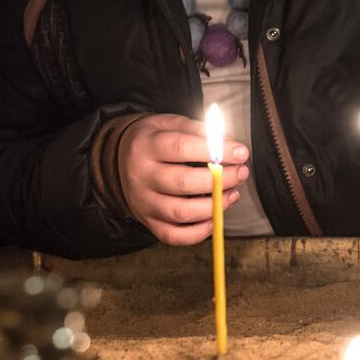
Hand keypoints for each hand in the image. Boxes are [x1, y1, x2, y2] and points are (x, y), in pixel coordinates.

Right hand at [118, 113, 249, 245]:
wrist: (118, 160)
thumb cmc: (153, 141)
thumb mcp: (169, 124)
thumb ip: (198, 130)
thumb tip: (228, 143)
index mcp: (146, 146)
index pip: (182, 148)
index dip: (216, 152)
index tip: (241, 152)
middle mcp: (141, 176)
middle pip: (183, 183)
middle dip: (221, 180)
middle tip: (241, 173)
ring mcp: (143, 202)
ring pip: (181, 212)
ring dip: (214, 206)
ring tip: (232, 194)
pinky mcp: (148, 222)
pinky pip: (175, 236)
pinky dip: (199, 232)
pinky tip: (215, 217)